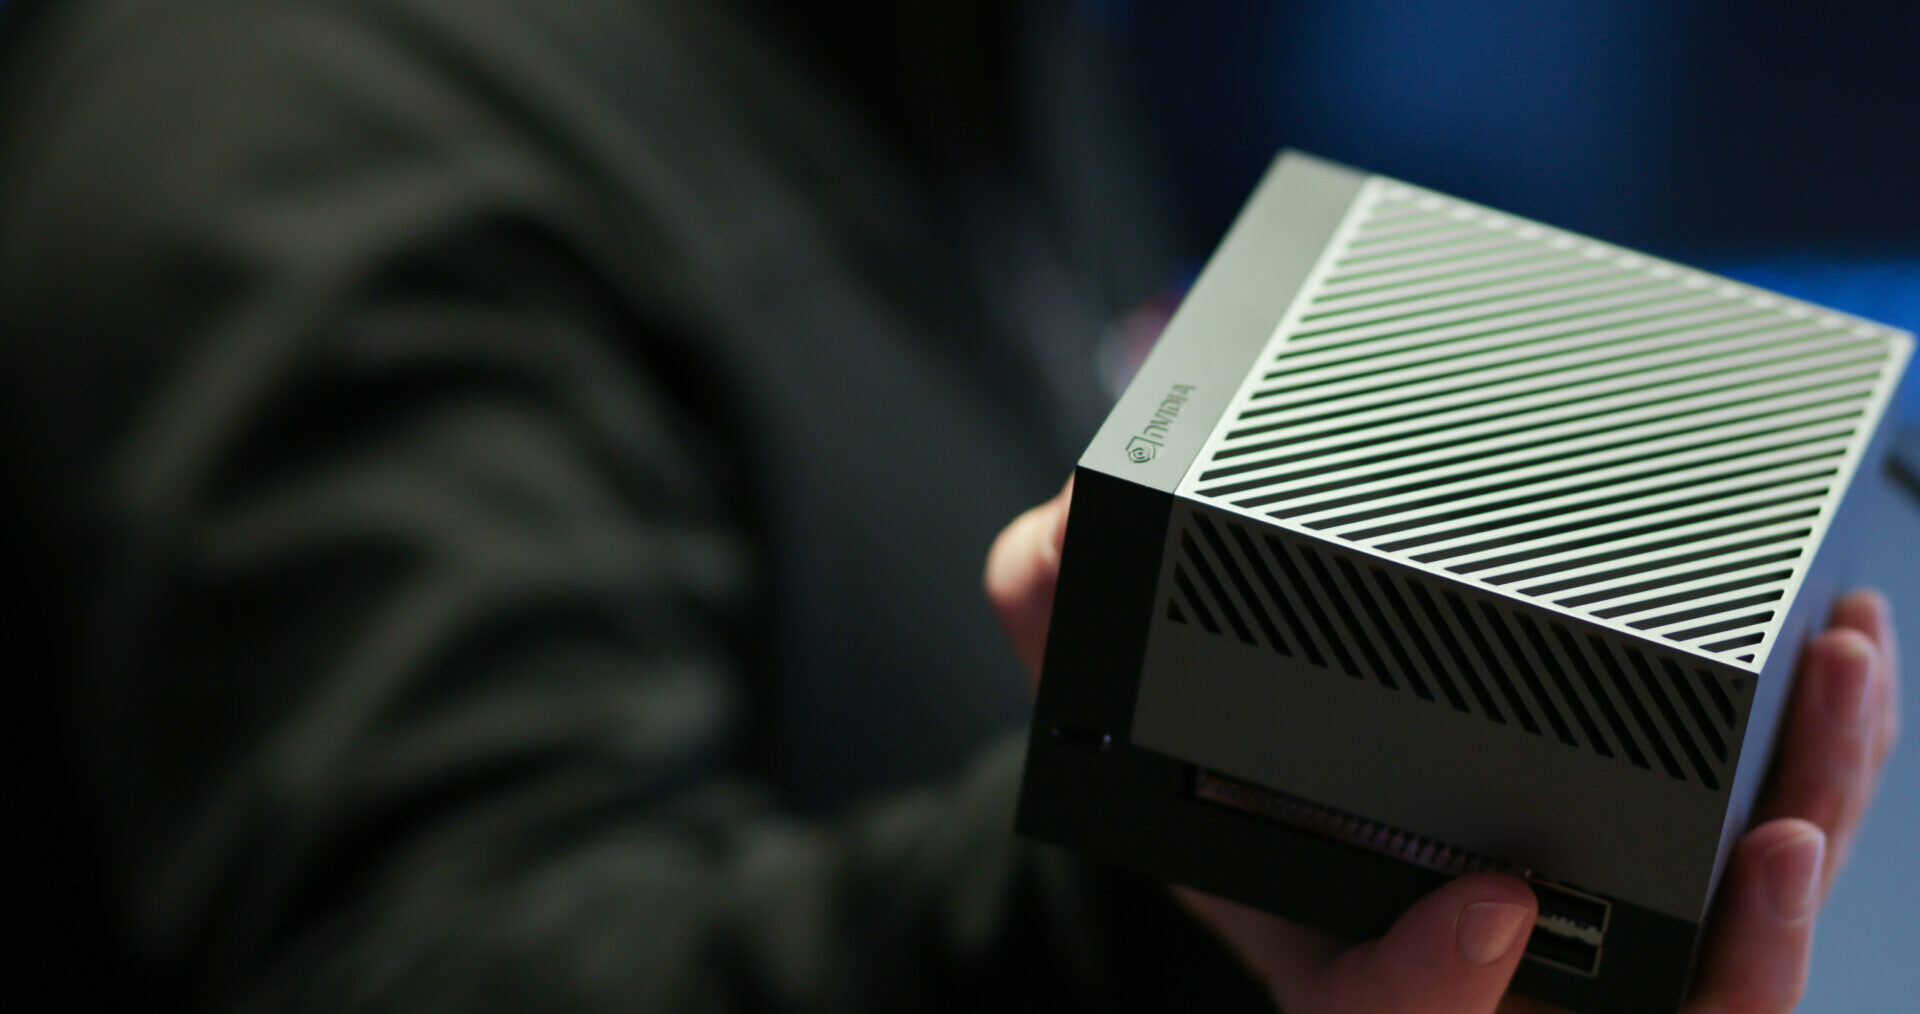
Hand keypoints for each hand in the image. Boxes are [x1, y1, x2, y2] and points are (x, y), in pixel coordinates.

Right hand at [987, 482, 1899, 1012]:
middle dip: (1737, 953)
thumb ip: (1069, 646)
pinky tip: (1837, 652)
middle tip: (1773, 838)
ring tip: (1837, 680)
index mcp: (1352, 980)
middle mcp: (1491, 987)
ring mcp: (1588, 941)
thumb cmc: (1226, 808)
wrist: (1301, 825)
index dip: (1440, 994)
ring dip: (1811, 825)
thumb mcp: (1125, 745)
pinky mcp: (1658, 871)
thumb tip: (1042, 551)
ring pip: (1739, 950)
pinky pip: (1761, 855)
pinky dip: (1814, 765)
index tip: (1489, 905)